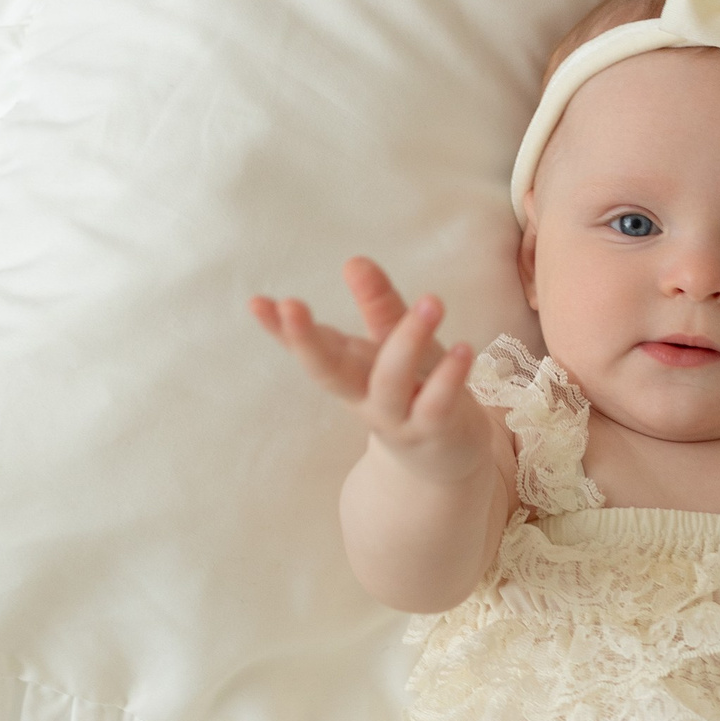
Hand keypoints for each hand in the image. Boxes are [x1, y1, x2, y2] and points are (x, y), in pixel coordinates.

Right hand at [251, 257, 490, 483]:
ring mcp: (395, 416)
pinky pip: (436, 405)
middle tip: (290, 304)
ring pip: (390, 382)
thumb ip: (378, 306)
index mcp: (348, 370)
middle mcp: (362, 395)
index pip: (309, 346)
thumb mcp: (395, 345)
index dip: (281, 328)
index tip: (256, 303)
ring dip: (406, 341)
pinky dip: (449, 378)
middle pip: (328, 372)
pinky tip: (464, 349)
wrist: (445, 458)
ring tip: (431, 301)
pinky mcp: (432, 429)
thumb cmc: (415, 390)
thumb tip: (353, 261)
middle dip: (306, 341)